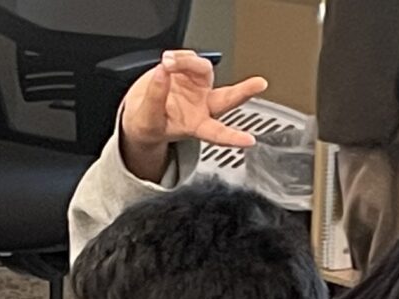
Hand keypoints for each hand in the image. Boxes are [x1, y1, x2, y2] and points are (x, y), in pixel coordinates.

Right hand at [118, 48, 267, 180]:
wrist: (139, 110)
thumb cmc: (147, 122)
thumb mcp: (147, 119)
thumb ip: (155, 98)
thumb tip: (163, 71)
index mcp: (196, 126)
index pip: (217, 133)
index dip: (232, 137)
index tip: (249, 141)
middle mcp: (203, 105)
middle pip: (227, 97)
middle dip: (244, 91)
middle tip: (260, 84)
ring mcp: (199, 86)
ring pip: (203, 67)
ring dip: (185, 62)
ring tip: (166, 64)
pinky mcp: (191, 70)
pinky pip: (189, 57)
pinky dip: (177, 57)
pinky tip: (166, 62)